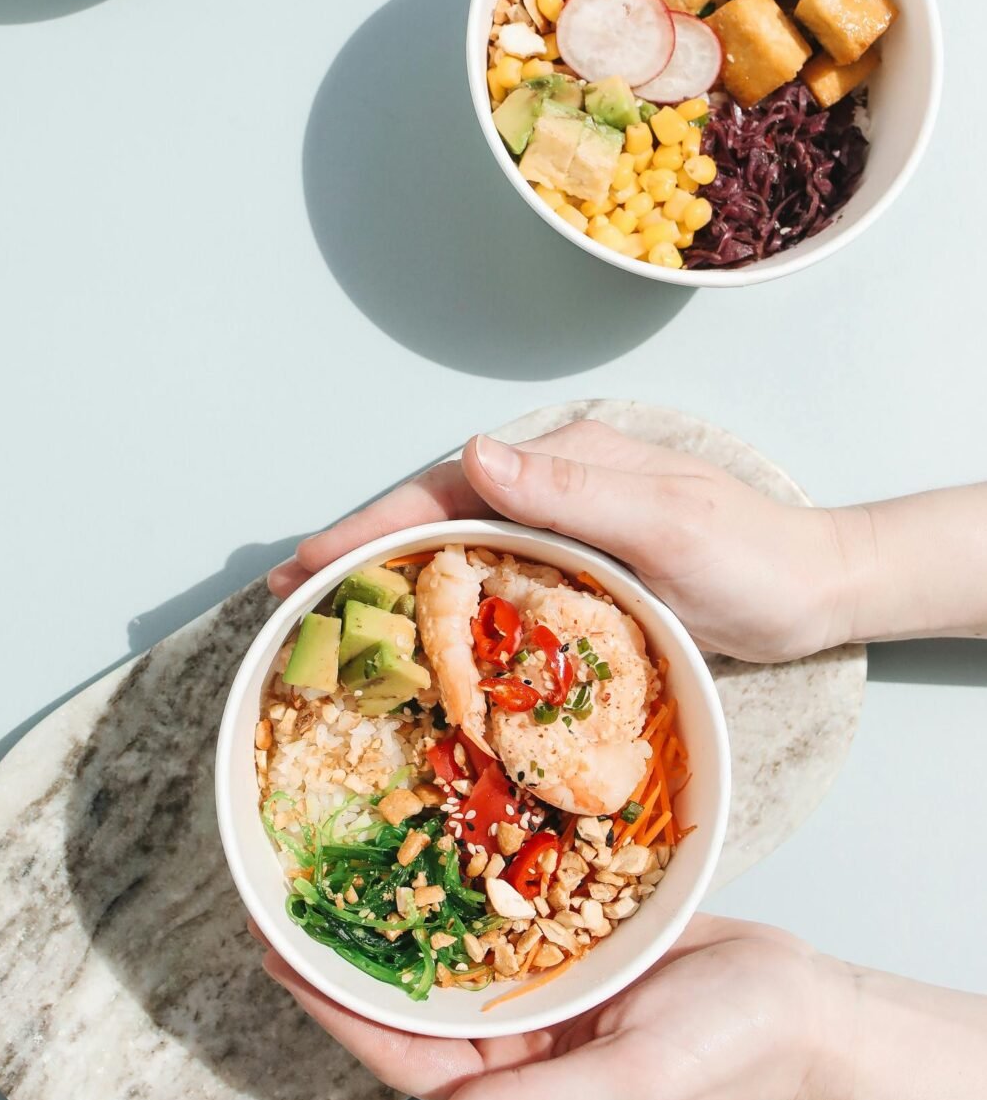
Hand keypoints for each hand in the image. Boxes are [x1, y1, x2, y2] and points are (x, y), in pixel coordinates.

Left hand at [259, 914, 839, 1099]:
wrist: (803, 999)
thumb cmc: (729, 1050)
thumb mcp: (634, 1084)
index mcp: (523, 1090)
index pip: (404, 1057)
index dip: (336, 1010)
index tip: (277, 958)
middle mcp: (519, 1044)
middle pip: (411, 1004)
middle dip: (347, 959)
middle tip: (283, 900)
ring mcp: (542, 994)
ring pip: (447, 958)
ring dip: (394, 919)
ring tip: (334, 867)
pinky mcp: (569, 945)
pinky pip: (497, 917)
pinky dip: (457, 888)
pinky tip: (421, 843)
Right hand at [268, 419, 856, 661]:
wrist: (817, 590)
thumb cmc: (753, 557)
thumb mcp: (667, 522)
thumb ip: (574, 492)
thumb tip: (473, 456)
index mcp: (561, 466)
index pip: (444, 490)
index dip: (370, 527)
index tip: (307, 562)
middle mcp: (549, 493)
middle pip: (432, 519)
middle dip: (355, 555)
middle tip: (283, 599)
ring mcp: (558, 534)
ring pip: (451, 554)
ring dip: (385, 585)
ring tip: (321, 624)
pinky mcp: (570, 578)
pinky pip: (487, 589)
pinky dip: (436, 612)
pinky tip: (407, 643)